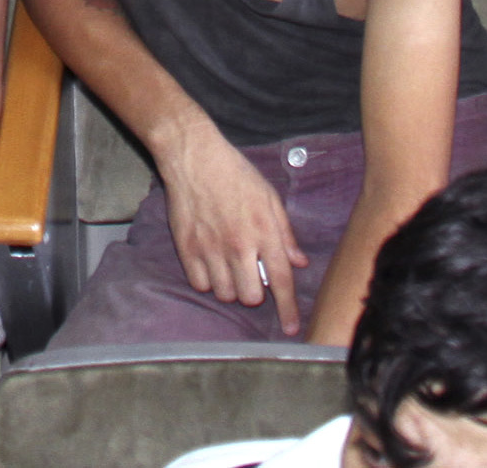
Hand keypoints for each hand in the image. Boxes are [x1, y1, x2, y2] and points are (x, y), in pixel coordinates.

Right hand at [155, 125, 308, 334]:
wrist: (194, 157)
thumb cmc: (235, 173)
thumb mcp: (269, 197)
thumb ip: (285, 233)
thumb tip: (298, 262)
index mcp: (264, 232)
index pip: (281, 281)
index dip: (288, 309)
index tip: (289, 329)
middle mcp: (239, 245)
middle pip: (251, 296)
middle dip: (254, 292)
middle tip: (250, 274)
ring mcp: (211, 249)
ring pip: (225, 294)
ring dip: (231, 287)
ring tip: (229, 266)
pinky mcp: (187, 249)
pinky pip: (200, 285)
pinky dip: (207, 281)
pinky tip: (210, 264)